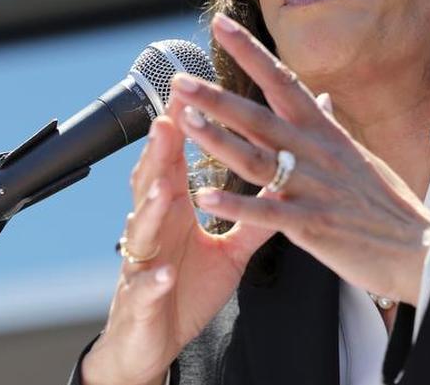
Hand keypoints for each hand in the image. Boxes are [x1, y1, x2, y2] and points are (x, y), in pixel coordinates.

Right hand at [81, 91, 276, 384]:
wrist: (155, 338)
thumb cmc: (189, 284)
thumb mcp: (229, 247)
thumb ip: (254, 212)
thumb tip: (286, 179)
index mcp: (175, 210)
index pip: (176, 161)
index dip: (183, 128)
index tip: (194, 92)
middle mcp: (155, 228)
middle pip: (154, 183)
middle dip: (159, 153)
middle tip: (168, 120)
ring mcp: (144, 263)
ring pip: (144, 230)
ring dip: (153, 208)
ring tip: (165, 188)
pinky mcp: (143, 301)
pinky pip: (148, 289)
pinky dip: (154, 281)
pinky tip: (163, 274)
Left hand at [170, 13, 429, 305]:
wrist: (419, 247)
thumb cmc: (386, 204)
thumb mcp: (357, 155)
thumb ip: (330, 129)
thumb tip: (321, 99)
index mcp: (326, 131)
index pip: (282, 80)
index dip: (249, 51)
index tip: (219, 23)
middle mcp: (317, 152)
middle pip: (259, 117)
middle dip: (216, 98)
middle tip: (178, 81)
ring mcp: (314, 187)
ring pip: (258, 158)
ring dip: (219, 140)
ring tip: (185, 123)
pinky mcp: (313, 224)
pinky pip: (268, 212)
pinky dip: (236, 204)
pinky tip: (205, 197)